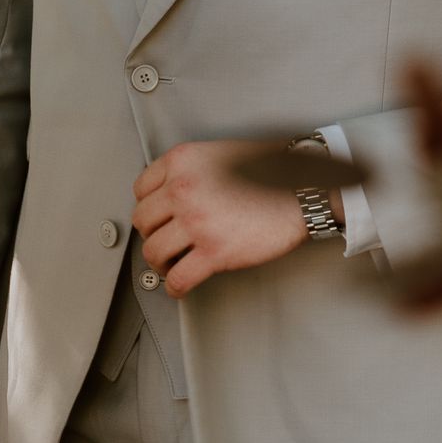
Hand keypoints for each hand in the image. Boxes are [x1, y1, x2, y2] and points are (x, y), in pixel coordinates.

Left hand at [132, 141, 339, 294]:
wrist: (300, 190)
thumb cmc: (269, 172)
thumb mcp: (218, 155)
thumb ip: (190, 171)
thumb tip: (171, 194)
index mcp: (182, 161)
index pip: (141, 189)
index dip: (148, 207)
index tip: (155, 218)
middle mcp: (183, 189)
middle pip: (143, 221)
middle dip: (152, 234)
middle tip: (163, 241)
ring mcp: (196, 221)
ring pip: (154, 251)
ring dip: (160, 263)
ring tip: (171, 264)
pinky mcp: (214, 251)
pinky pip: (178, 278)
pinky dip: (175, 287)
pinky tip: (179, 286)